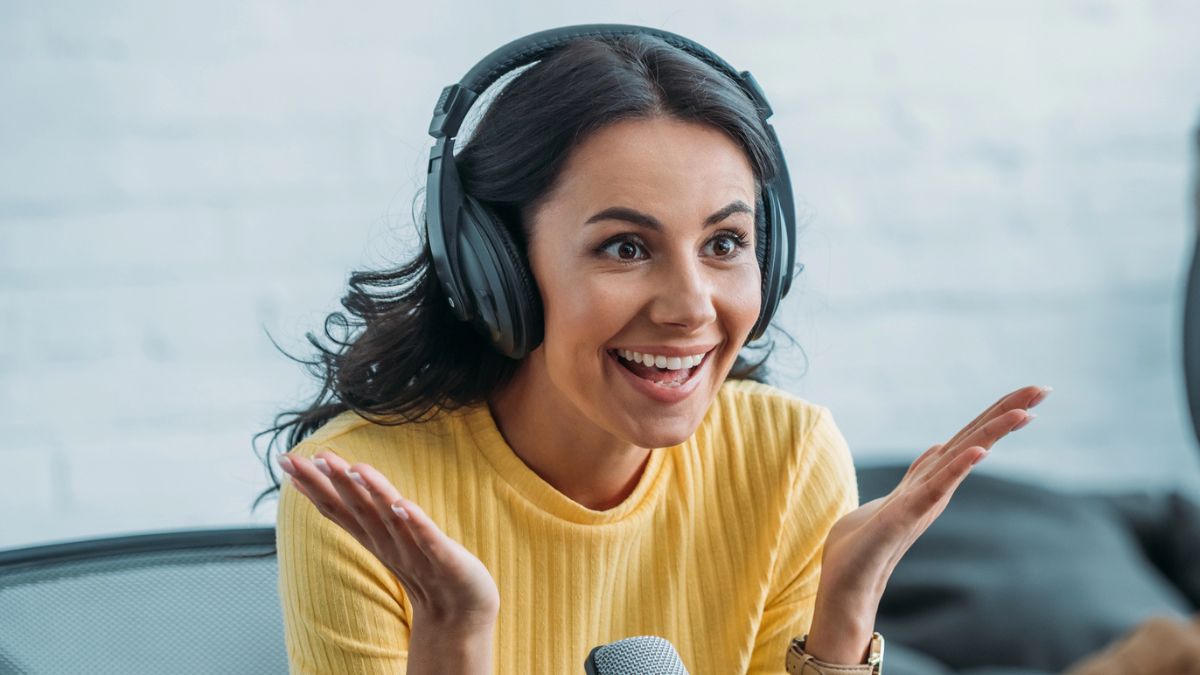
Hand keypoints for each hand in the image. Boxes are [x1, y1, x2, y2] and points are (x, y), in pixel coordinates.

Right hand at [277, 449, 499, 630]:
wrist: (459, 614)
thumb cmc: (425, 569)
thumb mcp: (387, 539)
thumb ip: (363, 515)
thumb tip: (340, 490)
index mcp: (374, 537)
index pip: (338, 509)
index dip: (313, 486)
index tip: (287, 462)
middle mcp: (389, 544)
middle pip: (357, 510)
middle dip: (331, 483)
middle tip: (304, 458)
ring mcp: (415, 553)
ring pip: (389, 519)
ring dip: (372, 494)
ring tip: (354, 468)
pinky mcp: (444, 560)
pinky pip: (428, 539)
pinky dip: (415, 522)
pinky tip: (403, 505)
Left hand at [804, 384, 1051, 662]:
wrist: (846, 583)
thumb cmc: (865, 543)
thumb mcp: (895, 496)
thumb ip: (919, 475)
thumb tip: (937, 449)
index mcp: (931, 478)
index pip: (969, 437)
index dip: (996, 412)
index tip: (1030, 391)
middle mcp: (934, 487)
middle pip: (975, 440)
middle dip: (1007, 413)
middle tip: (1044, 389)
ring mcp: (922, 502)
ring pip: (963, 459)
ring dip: (992, 435)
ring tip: (1024, 412)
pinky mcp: (904, 517)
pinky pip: (935, 488)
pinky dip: (957, 469)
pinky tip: (978, 451)